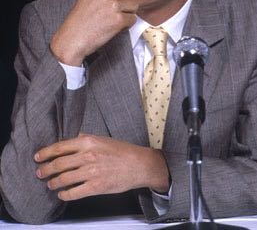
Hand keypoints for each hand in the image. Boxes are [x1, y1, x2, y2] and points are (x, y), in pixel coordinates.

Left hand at [34, 134, 169, 200]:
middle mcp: (88, 156)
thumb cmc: (123, 151)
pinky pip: (73, 192)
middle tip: (40, 173)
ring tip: (50, 184)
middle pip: (58, 164)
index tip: (38, 157)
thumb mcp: (104, 139)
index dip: (45, 153)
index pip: (60, 147)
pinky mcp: (96, 187)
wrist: (140, 165)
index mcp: (89, 142)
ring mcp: (91, 172)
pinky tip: (62, 194)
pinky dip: (64, 194)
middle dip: (45, 170)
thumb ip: (86, 139)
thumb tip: (71, 140)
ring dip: (53, 183)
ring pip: (63, 179)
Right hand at [50, 0, 137, 65]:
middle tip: (109, 16)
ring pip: (134, 6)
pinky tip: (113, 28)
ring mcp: (113, 5)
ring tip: (111, 21)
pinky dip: (126, 25)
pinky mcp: (119, 18)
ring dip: (126, 15)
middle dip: (123, 6)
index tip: (105, 6)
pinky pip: (133, 19)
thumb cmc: (80, 21)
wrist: (71, 39)